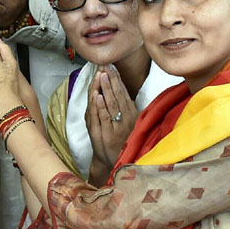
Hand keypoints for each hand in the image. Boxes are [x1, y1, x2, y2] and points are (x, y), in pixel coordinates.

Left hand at [85, 65, 135, 181]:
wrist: (112, 162)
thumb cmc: (120, 140)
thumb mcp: (126, 121)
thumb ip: (123, 106)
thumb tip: (117, 84)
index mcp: (132, 114)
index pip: (123, 93)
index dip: (117, 79)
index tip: (111, 66)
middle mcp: (126, 120)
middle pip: (118, 96)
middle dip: (111, 80)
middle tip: (105, 66)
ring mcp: (116, 128)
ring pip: (110, 105)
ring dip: (105, 89)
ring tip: (102, 76)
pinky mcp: (106, 136)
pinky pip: (103, 119)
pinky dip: (100, 107)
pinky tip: (97, 96)